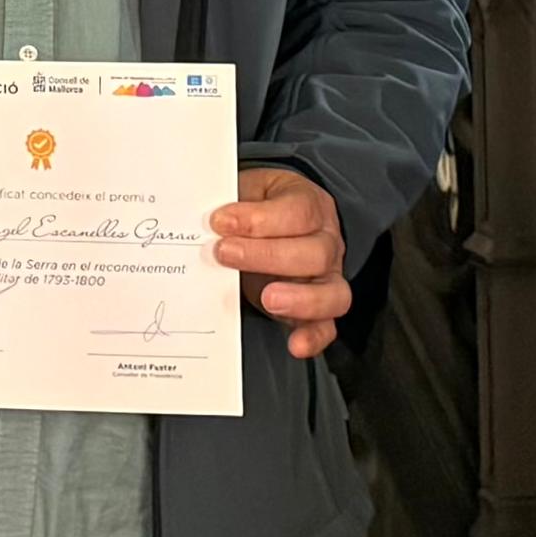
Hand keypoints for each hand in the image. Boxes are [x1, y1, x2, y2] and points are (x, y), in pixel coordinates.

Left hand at [220, 165, 350, 357]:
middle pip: (314, 253)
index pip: (297, 211)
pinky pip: (327, 327)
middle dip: (267, 255)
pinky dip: (313, 338)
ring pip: (332, 293)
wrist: (273, 224)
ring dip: (300, 299)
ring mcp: (327, 279)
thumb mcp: (248, 191)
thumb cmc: (259, 208)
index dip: (258, 218)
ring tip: (268, 298)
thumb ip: (232, 203)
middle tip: (226, 253)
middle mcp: (326, 244)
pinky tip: (294, 345)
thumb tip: (203, 219)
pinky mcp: (319, 310)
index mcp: (310, 207)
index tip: (220, 221)